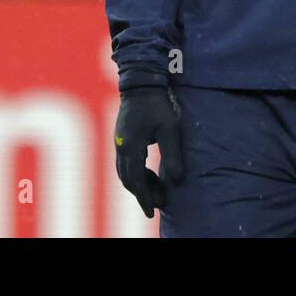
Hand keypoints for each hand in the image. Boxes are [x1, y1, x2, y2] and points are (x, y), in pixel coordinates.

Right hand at [113, 85, 183, 217]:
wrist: (140, 83)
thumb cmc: (157, 105)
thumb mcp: (169, 129)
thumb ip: (172, 155)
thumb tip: (176, 181)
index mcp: (131, 147)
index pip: (135, 181)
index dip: (144, 198)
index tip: (151, 212)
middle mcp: (121, 147)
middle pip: (128, 179)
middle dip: (142, 193)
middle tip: (159, 203)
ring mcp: (119, 142)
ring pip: (124, 172)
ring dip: (138, 184)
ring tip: (157, 189)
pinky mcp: (121, 137)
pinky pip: (125, 163)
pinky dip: (135, 173)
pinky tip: (148, 173)